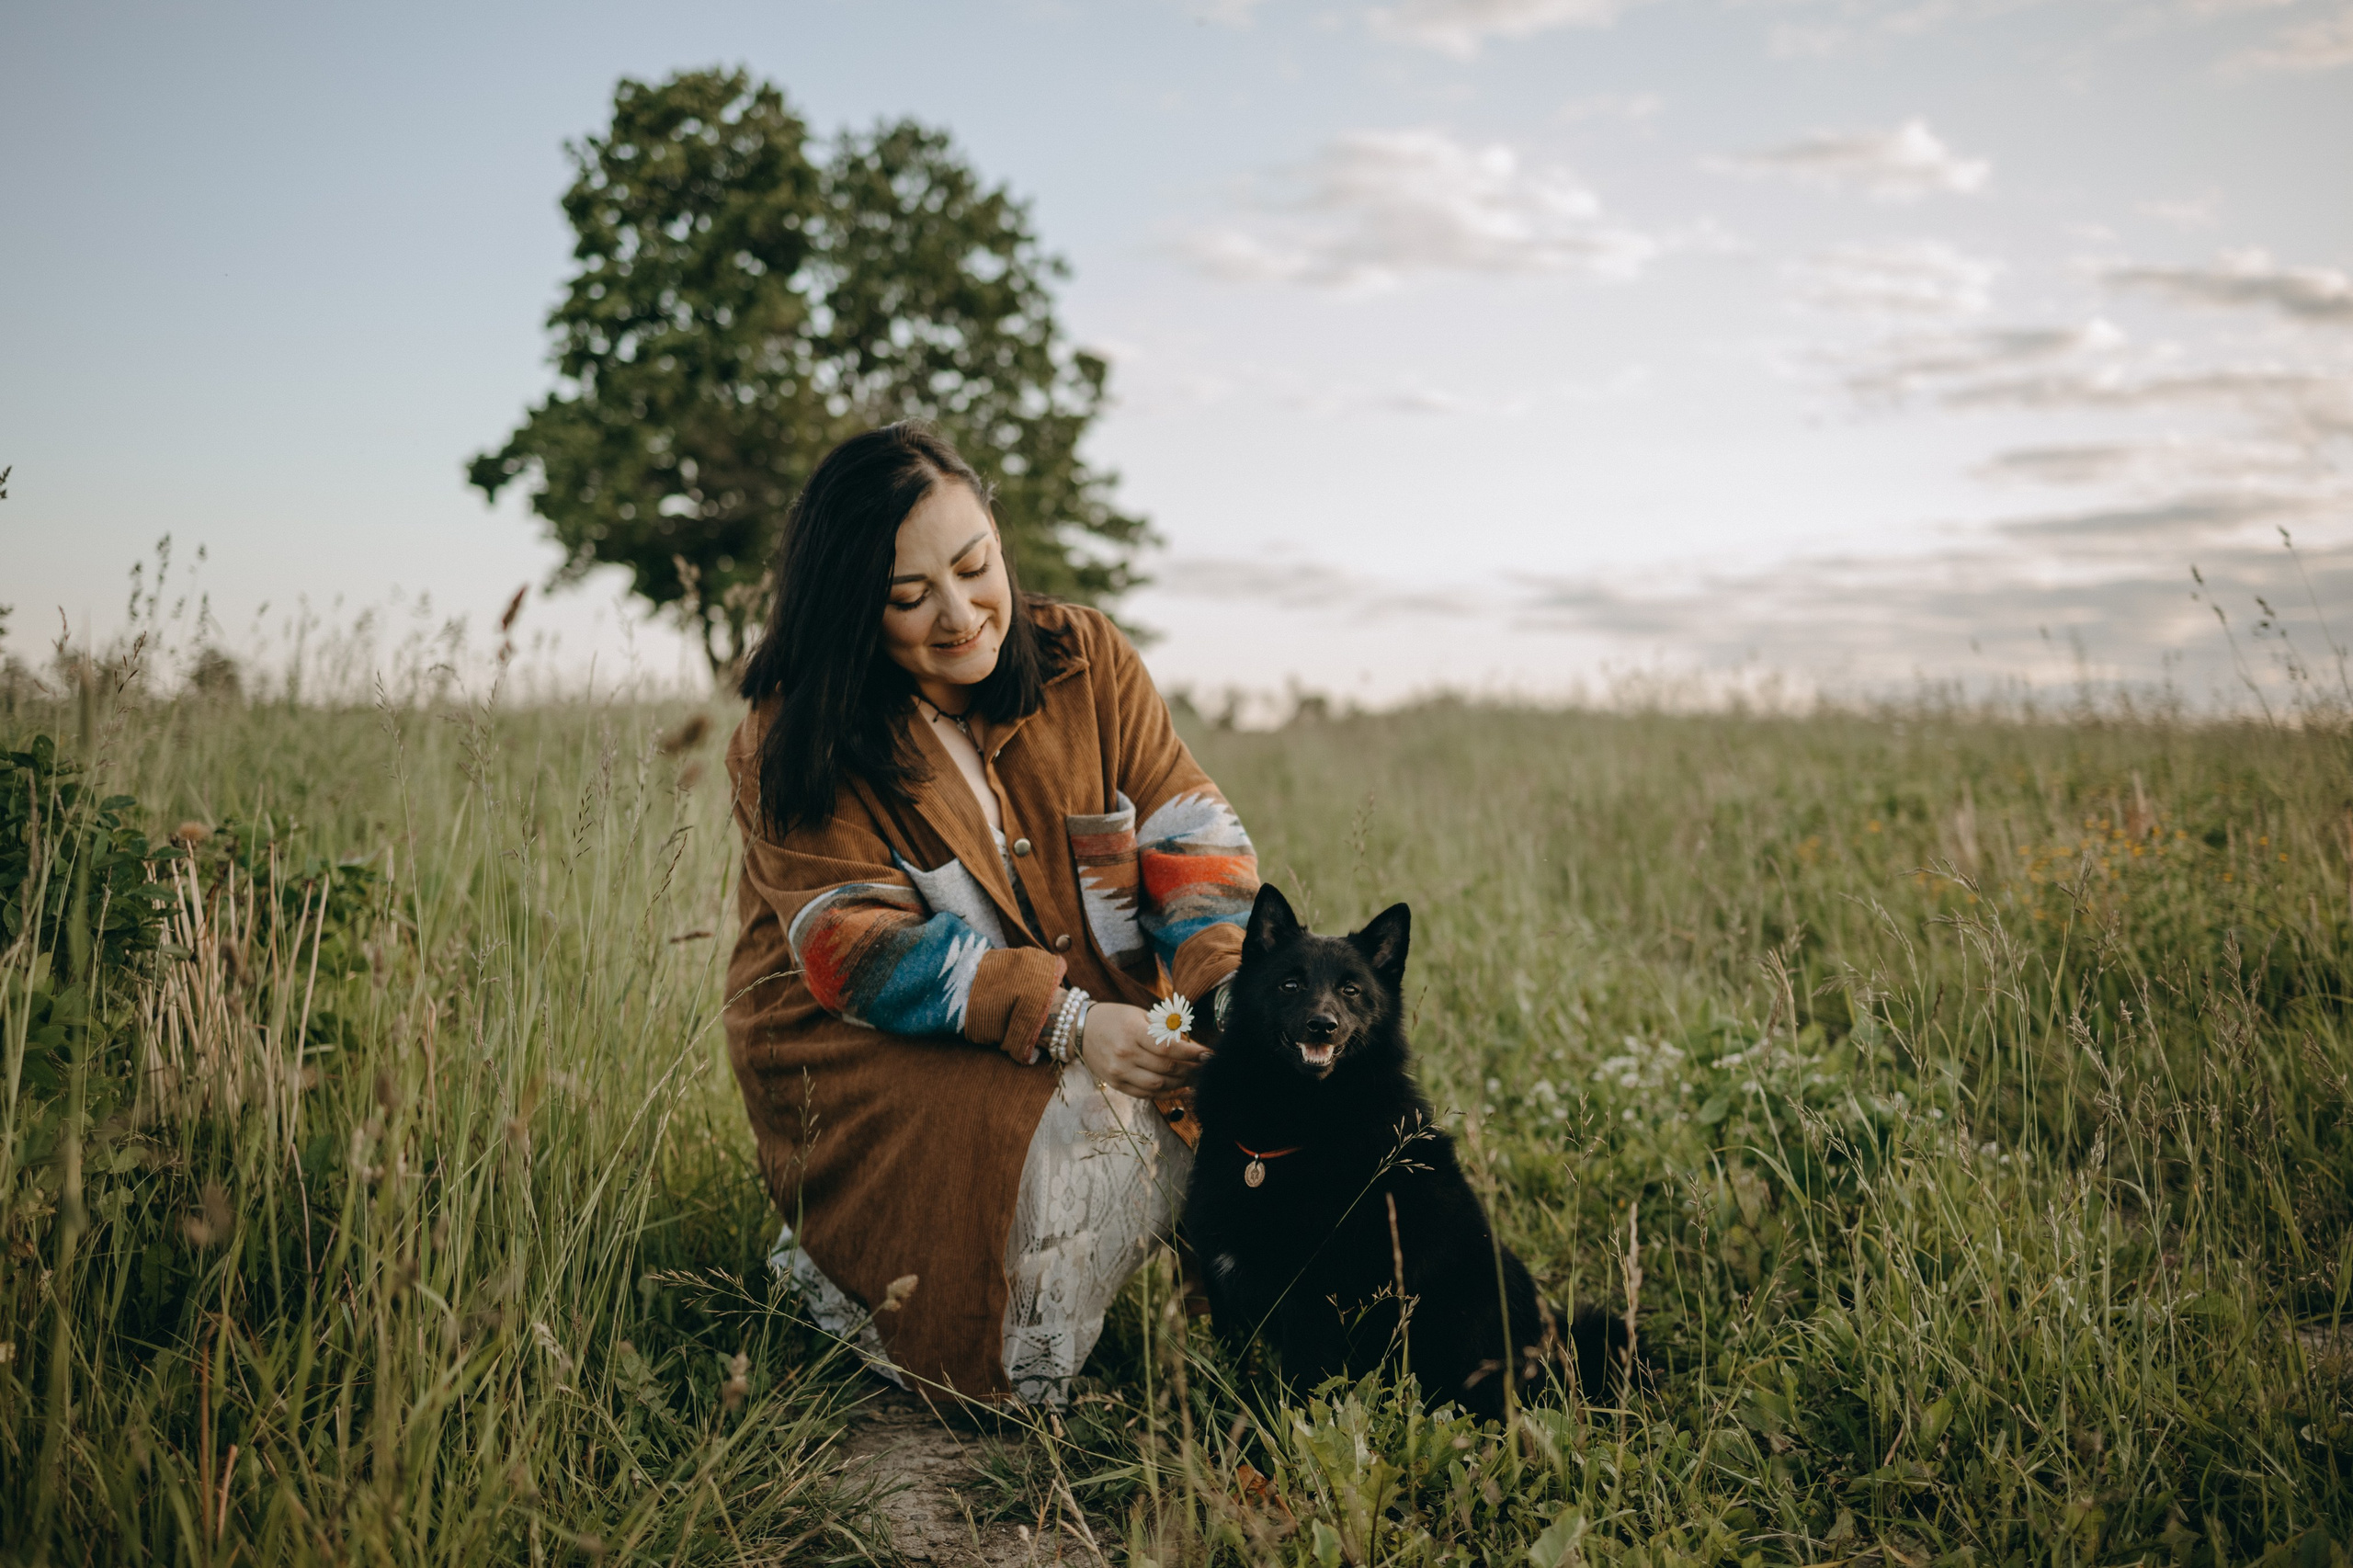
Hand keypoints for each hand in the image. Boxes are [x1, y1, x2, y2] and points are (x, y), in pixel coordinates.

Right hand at [1078, 1000, 1212, 1098]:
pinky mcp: (1116, 1084)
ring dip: (1181, 1083)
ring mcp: (1119, 1072)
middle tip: (1204, 1067)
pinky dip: (1165, 1094)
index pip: (1169, 1048)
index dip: (1192, 1053)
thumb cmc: (1115, 1018)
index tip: (1208, 1054)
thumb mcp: (1139, 1015)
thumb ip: (1164, 1029)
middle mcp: (1125, 1053)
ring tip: (1193, 1077)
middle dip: (1191, 1069)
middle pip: (1167, 1068)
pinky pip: (1146, 1094)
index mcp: (1133, 1031)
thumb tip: (1192, 1044)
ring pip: (1159, 1085)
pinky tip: (1179, 1088)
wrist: (1081, 1030)